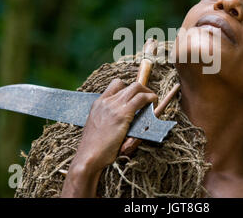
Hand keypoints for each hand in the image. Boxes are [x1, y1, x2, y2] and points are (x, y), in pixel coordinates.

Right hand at [62, 78, 156, 196]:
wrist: (88, 156)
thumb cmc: (93, 148)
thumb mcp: (97, 127)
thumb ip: (107, 119)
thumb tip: (123, 120)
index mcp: (98, 104)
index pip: (115, 85)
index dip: (128, 88)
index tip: (135, 96)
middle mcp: (106, 101)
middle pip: (128, 85)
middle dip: (141, 89)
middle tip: (148, 99)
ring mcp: (114, 106)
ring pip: (136, 88)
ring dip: (148, 92)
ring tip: (153, 101)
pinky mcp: (123, 114)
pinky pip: (141, 99)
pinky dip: (150, 99)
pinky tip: (154, 104)